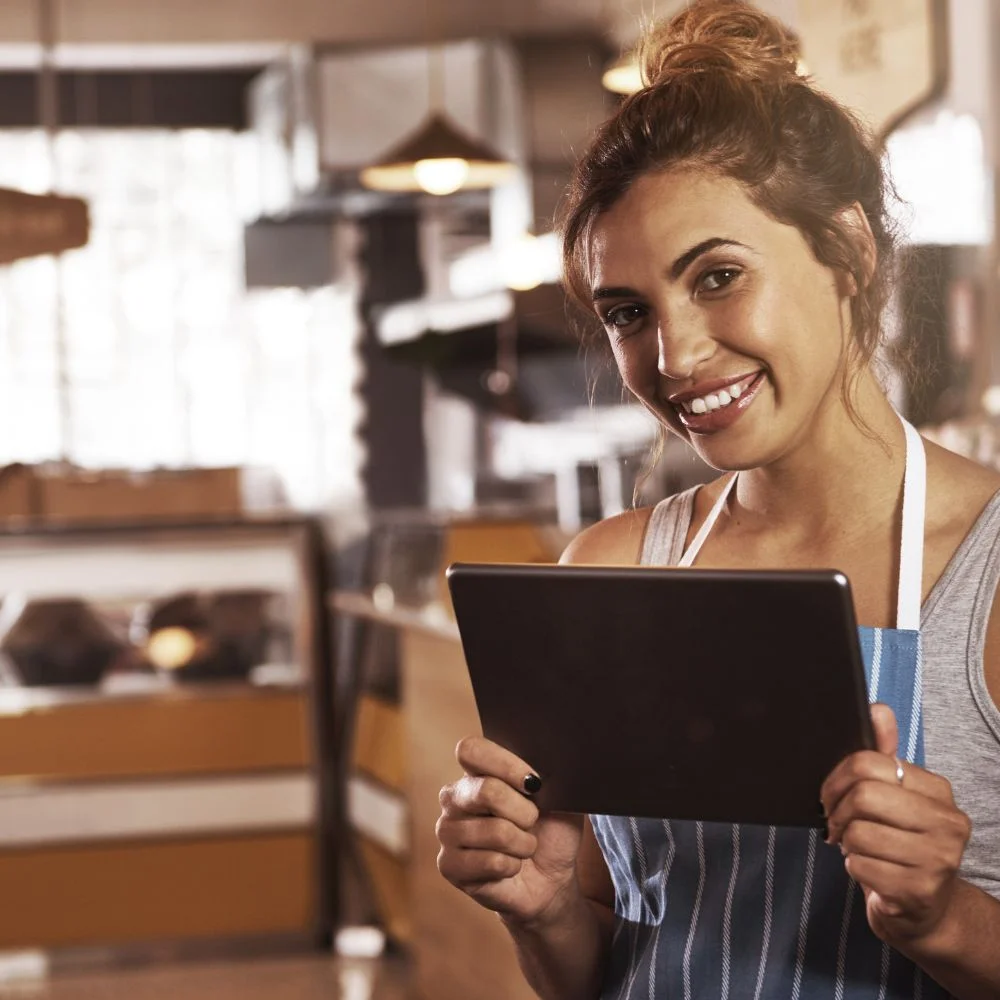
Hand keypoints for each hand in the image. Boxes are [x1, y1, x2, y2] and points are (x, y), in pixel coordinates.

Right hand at [436, 736, 583, 924]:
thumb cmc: (551, 833)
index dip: (505, 764)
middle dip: (524, 812)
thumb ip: (547, 775)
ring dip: (523, 844)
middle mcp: (455, 797)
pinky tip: (510, 867)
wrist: (551, 881)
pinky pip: (490, 862)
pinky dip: (512, 866)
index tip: (534, 783)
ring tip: (523, 847)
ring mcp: (447, 830)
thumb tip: (539, 771)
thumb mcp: (558, 798)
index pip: (472, 750)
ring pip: (494, 831)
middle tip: (532, 822)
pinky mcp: (448, 865)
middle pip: (486, 791)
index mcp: (476, 772)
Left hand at [820, 703, 971, 947]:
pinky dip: (854, 868)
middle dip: (837, 811)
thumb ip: (883, 755)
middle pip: (862, 796)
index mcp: (938, 790)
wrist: (924, 909)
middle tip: (836, 825)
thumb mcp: (894, 797)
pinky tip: (870, 871)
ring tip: (859, 849)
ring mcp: (939, 859)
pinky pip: (860, 866)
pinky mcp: (920, 891)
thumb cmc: (901, 843)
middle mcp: (948, 822)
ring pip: (858, 833)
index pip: (869, 762)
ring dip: (847, 843)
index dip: (836, 778)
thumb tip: (877, 709)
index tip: (830, 795)